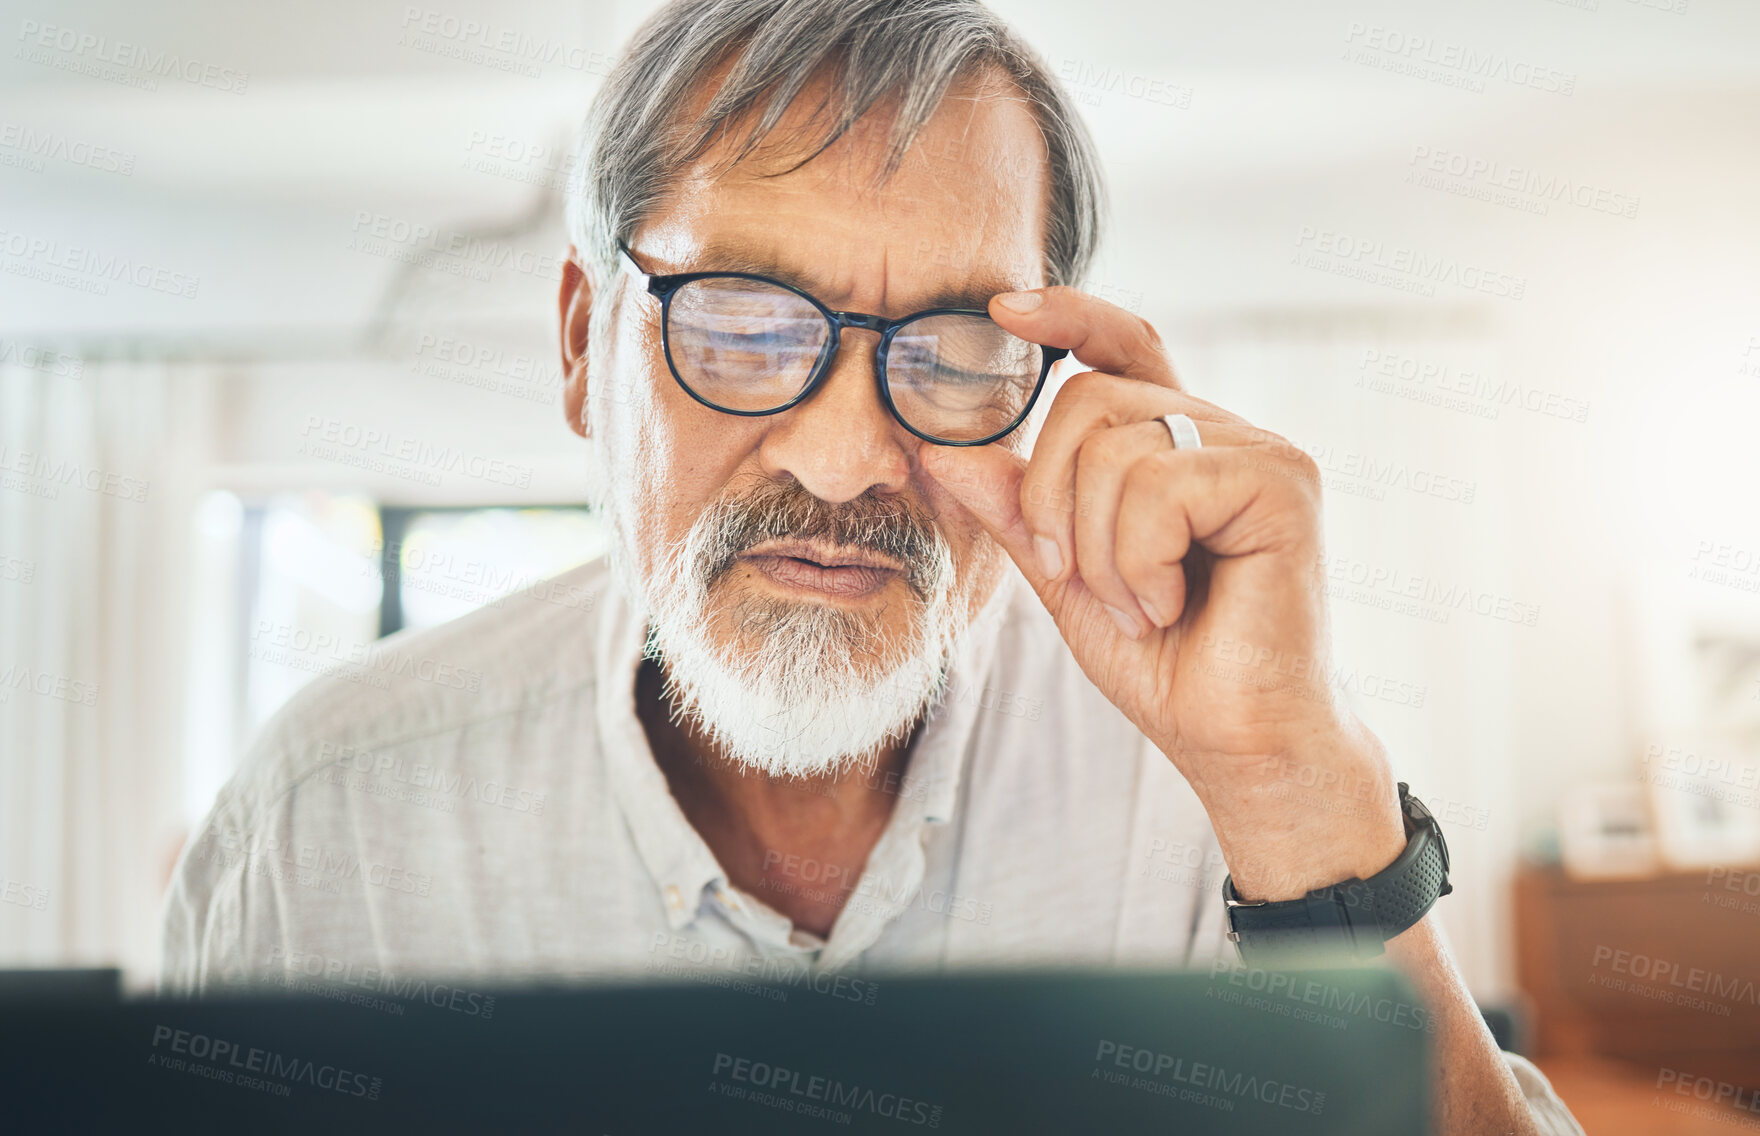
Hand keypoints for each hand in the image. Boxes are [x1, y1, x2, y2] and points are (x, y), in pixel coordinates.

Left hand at [919, 287, 1406, 898]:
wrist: (1236, 743)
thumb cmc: (1167, 663)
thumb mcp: (1066, 579)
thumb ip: (1018, 510)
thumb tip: (942, 447)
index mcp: (1177, 446)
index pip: (1123, 346)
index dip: (1067, 315)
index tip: (1001, 308)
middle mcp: (1223, 433)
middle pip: (1088, 400)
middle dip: (1053, 500)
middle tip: (1079, 579)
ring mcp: (1260, 452)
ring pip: (1116, 446)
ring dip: (1098, 549)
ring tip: (1141, 605)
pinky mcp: (1282, 484)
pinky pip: (1160, 487)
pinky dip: (1138, 561)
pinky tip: (1170, 604)